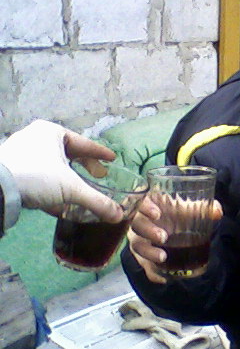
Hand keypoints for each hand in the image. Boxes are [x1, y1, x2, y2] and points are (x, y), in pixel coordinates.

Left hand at [0, 120, 121, 220]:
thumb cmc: (37, 177)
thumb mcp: (72, 189)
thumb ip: (97, 201)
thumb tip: (119, 216)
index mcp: (51, 132)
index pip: (84, 143)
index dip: (100, 153)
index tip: (111, 159)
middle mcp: (34, 136)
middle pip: (67, 152)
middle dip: (84, 165)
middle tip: (98, 175)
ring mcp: (18, 150)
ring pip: (51, 162)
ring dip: (66, 174)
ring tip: (77, 187)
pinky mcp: (8, 166)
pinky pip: (37, 172)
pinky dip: (50, 182)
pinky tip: (56, 197)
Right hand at [127, 198, 222, 283]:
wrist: (169, 224)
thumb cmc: (174, 211)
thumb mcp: (185, 208)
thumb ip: (201, 208)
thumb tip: (218, 211)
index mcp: (147, 203)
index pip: (140, 201)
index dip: (145, 207)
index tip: (158, 214)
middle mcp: (138, 220)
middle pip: (136, 225)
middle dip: (148, 231)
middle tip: (164, 237)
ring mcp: (138, 238)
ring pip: (136, 246)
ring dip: (148, 253)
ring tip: (163, 257)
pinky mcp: (142, 254)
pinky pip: (143, 264)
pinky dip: (152, 272)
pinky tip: (163, 278)